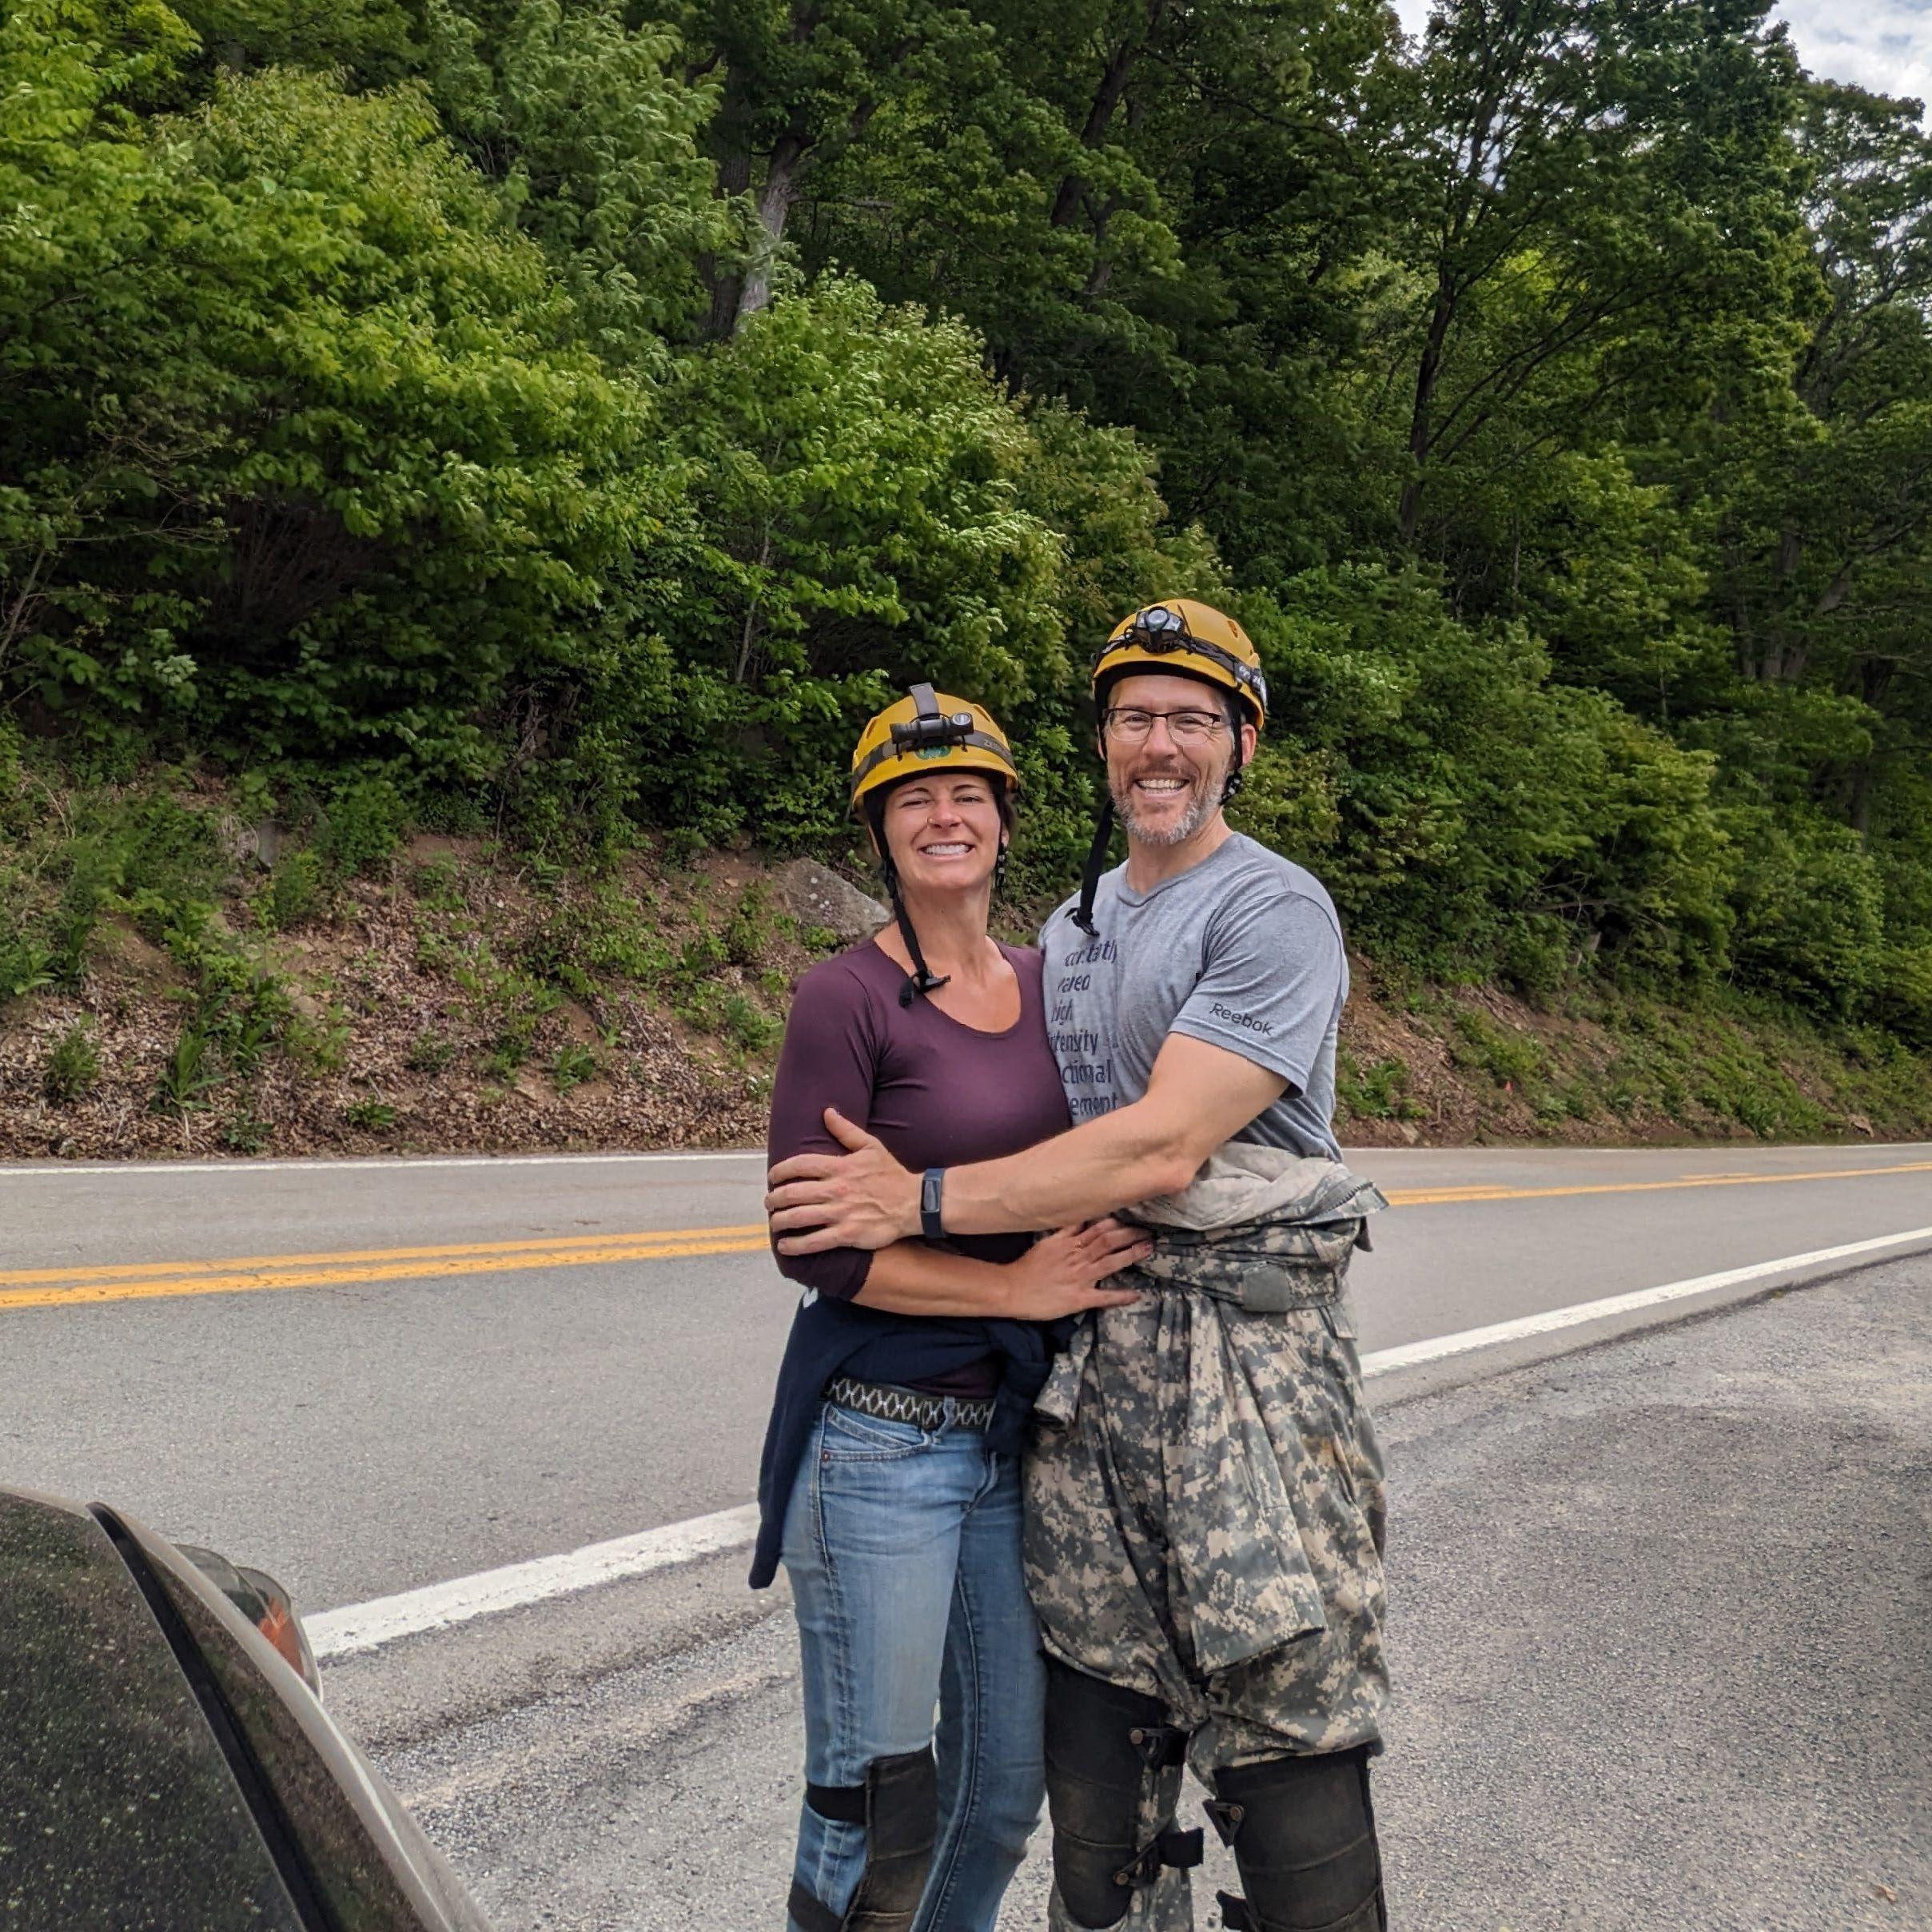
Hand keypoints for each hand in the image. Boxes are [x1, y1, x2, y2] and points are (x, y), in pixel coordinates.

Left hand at [767, 1109, 921, 1253]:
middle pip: (793, 1193)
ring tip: (773, 1222)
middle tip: (769, 1202)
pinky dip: (795, 1245)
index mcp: (840, 1167)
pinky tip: (784, 1246)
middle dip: (774, 1198)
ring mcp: (841, 1213)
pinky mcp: (847, 1234)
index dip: (780, 1170)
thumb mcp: (871, 1146)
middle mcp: (836, 1189)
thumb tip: (827, 1112)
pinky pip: (814, 1241)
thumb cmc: (891, 1174)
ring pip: (799, 1217)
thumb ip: (846, 1130)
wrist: (914, 1203)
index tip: (772, 1176)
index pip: (800, 1165)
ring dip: (780, 1221)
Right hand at [1000, 1219, 1151, 1320]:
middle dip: (1131, 1234)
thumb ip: (1066, 1230)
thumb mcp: (1047, 1241)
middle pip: (1109, 1241)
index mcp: (1070, 1243)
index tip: (1134, 1219)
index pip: (1099, 1228)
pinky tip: (1136, 1295)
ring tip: (1149, 1249)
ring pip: (1111, 1263)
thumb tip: (1083, 1216)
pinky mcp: (1079, 1298)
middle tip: (1149, 1231)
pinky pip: (1103, 1297)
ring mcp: (1080, 1277)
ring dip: (1131, 1255)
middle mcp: (1078, 1257)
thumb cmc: (1028, 1266)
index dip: (1119, 1223)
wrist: (1012, 1289)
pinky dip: (1120, 1296)